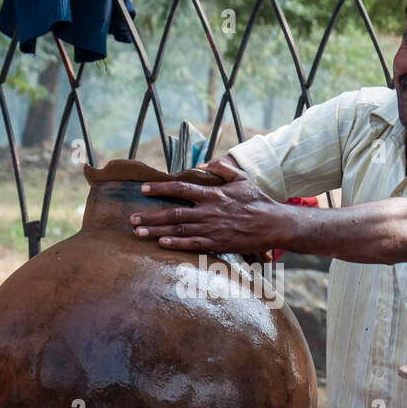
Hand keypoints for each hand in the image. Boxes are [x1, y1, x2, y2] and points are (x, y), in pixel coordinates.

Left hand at [130, 156, 287, 253]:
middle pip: (174, 212)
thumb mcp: (242, 178)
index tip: (144, 189)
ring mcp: (212, 228)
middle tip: (132, 219)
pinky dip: (176, 244)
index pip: (181, 188)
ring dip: (157, 231)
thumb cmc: (258, 200)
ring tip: (138, 232)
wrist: (274, 224)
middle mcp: (209, 211)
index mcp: (213, 193)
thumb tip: (204, 163)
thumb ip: (222, 168)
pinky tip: (161, 243)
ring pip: (179, 229)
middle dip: (151, 215)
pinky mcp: (218, 243)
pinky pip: (193, 244)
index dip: (160, 188)